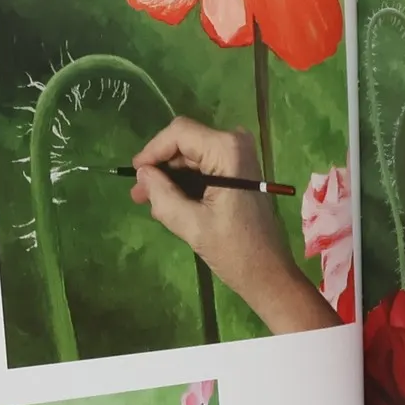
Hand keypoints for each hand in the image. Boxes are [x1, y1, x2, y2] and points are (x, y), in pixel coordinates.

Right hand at [131, 118, 339, 335]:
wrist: (268, 271)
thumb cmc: (234, 250)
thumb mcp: (192, 225)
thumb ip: (162, 195)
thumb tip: (141, 174)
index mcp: (227, 150)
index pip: (179, 133)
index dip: (152, 150)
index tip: (135, 174)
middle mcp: (235, 144)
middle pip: (184, 143)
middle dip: (160, 167)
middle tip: (138, 194)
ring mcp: (239, 157)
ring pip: (191, 156)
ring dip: (169, 177)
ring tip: (149, 202)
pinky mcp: (239, 171)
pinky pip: (204, 167)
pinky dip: (185, 182)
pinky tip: (169, 203)